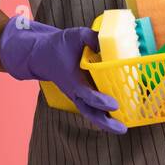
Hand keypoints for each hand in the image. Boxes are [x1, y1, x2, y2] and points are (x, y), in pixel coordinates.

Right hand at [0, 15, 126, 133]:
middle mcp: (75, 91)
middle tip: (122, 129)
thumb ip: (91, 38)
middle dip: (105, 122)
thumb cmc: (60, 45)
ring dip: (106, 122)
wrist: (42, 54)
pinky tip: (120, 117)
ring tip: (123, 129)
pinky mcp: (82, 94)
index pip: (87, 94)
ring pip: (91, 112)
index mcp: (72, 80)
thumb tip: (106, 43)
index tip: (114, 105)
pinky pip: (93, 107)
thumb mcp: (75, 36)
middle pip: (89, 111)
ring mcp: (78, 94)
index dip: (100, 100)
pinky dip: (104, 114)